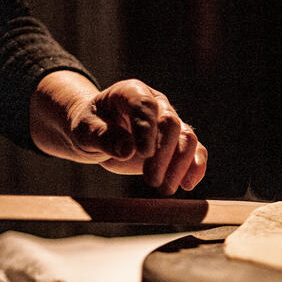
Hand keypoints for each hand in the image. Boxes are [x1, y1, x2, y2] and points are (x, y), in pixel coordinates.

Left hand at [30, 71, 206, 194]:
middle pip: (171, 123)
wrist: (100, 132)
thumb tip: (127, 149)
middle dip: (163, 154)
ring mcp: (171, 122)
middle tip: (151, 181)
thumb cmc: (91, 126)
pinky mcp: (179, 142)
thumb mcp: (86, 130)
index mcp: (132, 92)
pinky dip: (196, 168)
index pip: (146, 106)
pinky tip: (187, 185)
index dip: (147, 129)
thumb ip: (103, 137)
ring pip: (187, 138)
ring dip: (180, 165)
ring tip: (165, 189)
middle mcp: (157, 104)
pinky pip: (196, 152)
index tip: (143, 154)